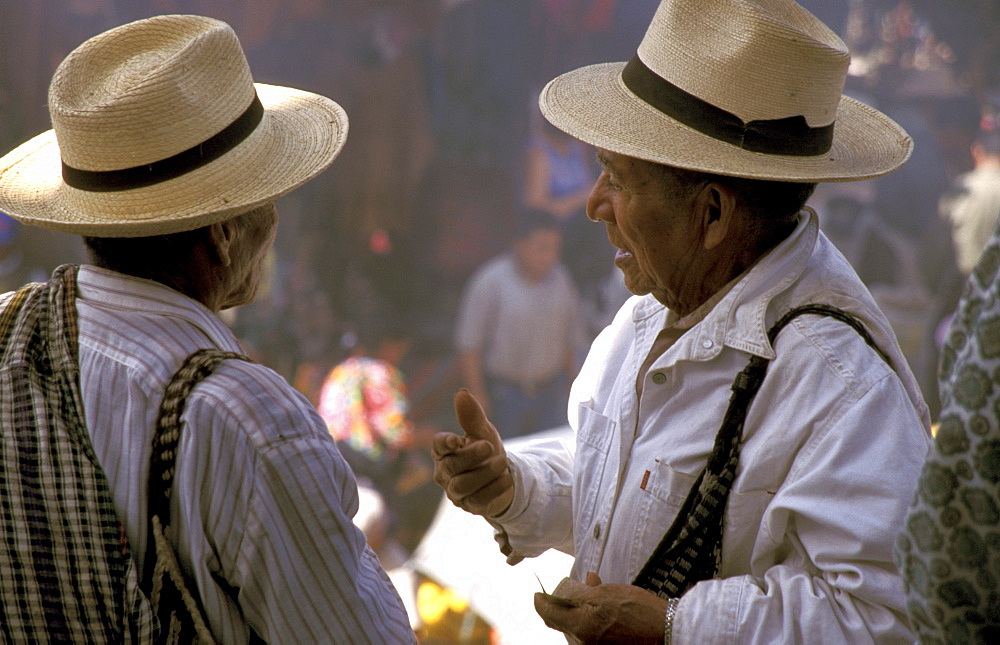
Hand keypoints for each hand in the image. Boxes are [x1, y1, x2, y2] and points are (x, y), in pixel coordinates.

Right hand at [431, 389, 513, 517]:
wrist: (504, 475)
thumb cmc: (487, 450)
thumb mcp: (483, 431)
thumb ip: (472, 416)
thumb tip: (461, 393)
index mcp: (444, 451)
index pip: (438, 445)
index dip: (445, 443)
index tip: (457, 440)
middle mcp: (444, 472)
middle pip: (450, 466)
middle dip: (470, 456)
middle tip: (489, 446)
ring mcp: (456, 491)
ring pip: (463, 485)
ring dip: (484, 473)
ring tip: (502, 462)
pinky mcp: (470, 506)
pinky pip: (479, 500)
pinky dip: (495, 489)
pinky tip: (507, 479)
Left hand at [534, 573, 668, 643]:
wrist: (665, 630)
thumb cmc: (638, 610)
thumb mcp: (605, 593)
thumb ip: (580, 593)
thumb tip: (562, 590)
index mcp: (580, 627)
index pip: (547, 614)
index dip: (540, 601)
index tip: (538, 594)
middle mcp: (583, 644)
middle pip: (561, 625)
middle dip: (564, 608)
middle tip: (573, 593)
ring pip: (575, 631)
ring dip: (579, 616)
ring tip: (596, 601)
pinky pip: (588, 637)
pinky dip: (590, 624)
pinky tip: (603, 614)